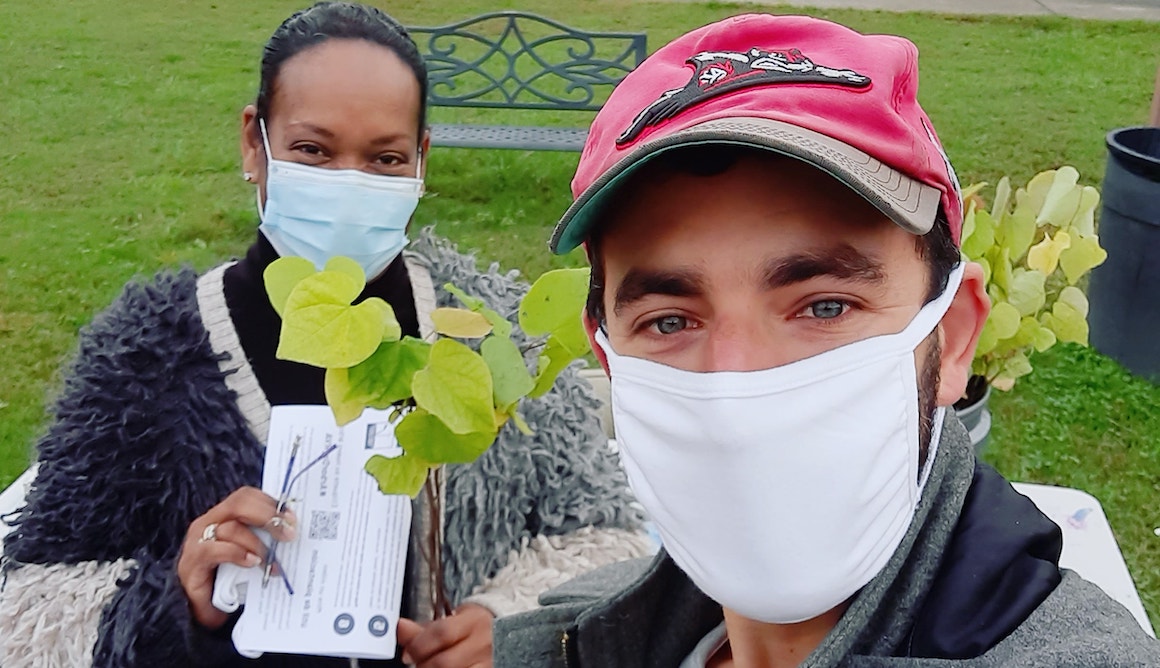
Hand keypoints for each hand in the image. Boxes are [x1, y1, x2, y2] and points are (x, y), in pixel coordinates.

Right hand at [177, 486, 297, 629]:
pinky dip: (237, 554)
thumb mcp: (249, 553)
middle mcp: (208, 522)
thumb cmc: (228, 579)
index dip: (270, 503)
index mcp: (223, 516)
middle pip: (238, 504)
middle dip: (268, 517)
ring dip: (257, 544)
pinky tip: (252, 563)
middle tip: (289, 534)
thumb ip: (264, 539)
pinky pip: (214, 550)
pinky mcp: (192, 563)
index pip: (246, 496)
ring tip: (272, 561)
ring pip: (230, 528)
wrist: (200, 609)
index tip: (292, 518)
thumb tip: (293, 532)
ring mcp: (197, 541)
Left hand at [397, 603, 493, 667]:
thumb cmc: (472, 627)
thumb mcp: (452, 620)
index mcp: (473, 621)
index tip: (408, 652)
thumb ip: (425, 628)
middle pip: (445, 662)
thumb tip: (399, 627)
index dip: (419, 645)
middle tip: (417, 663)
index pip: (441, 633)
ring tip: (430, 667)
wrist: (500, 635)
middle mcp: (483, 643)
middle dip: (424, 665)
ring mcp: (488, 662)